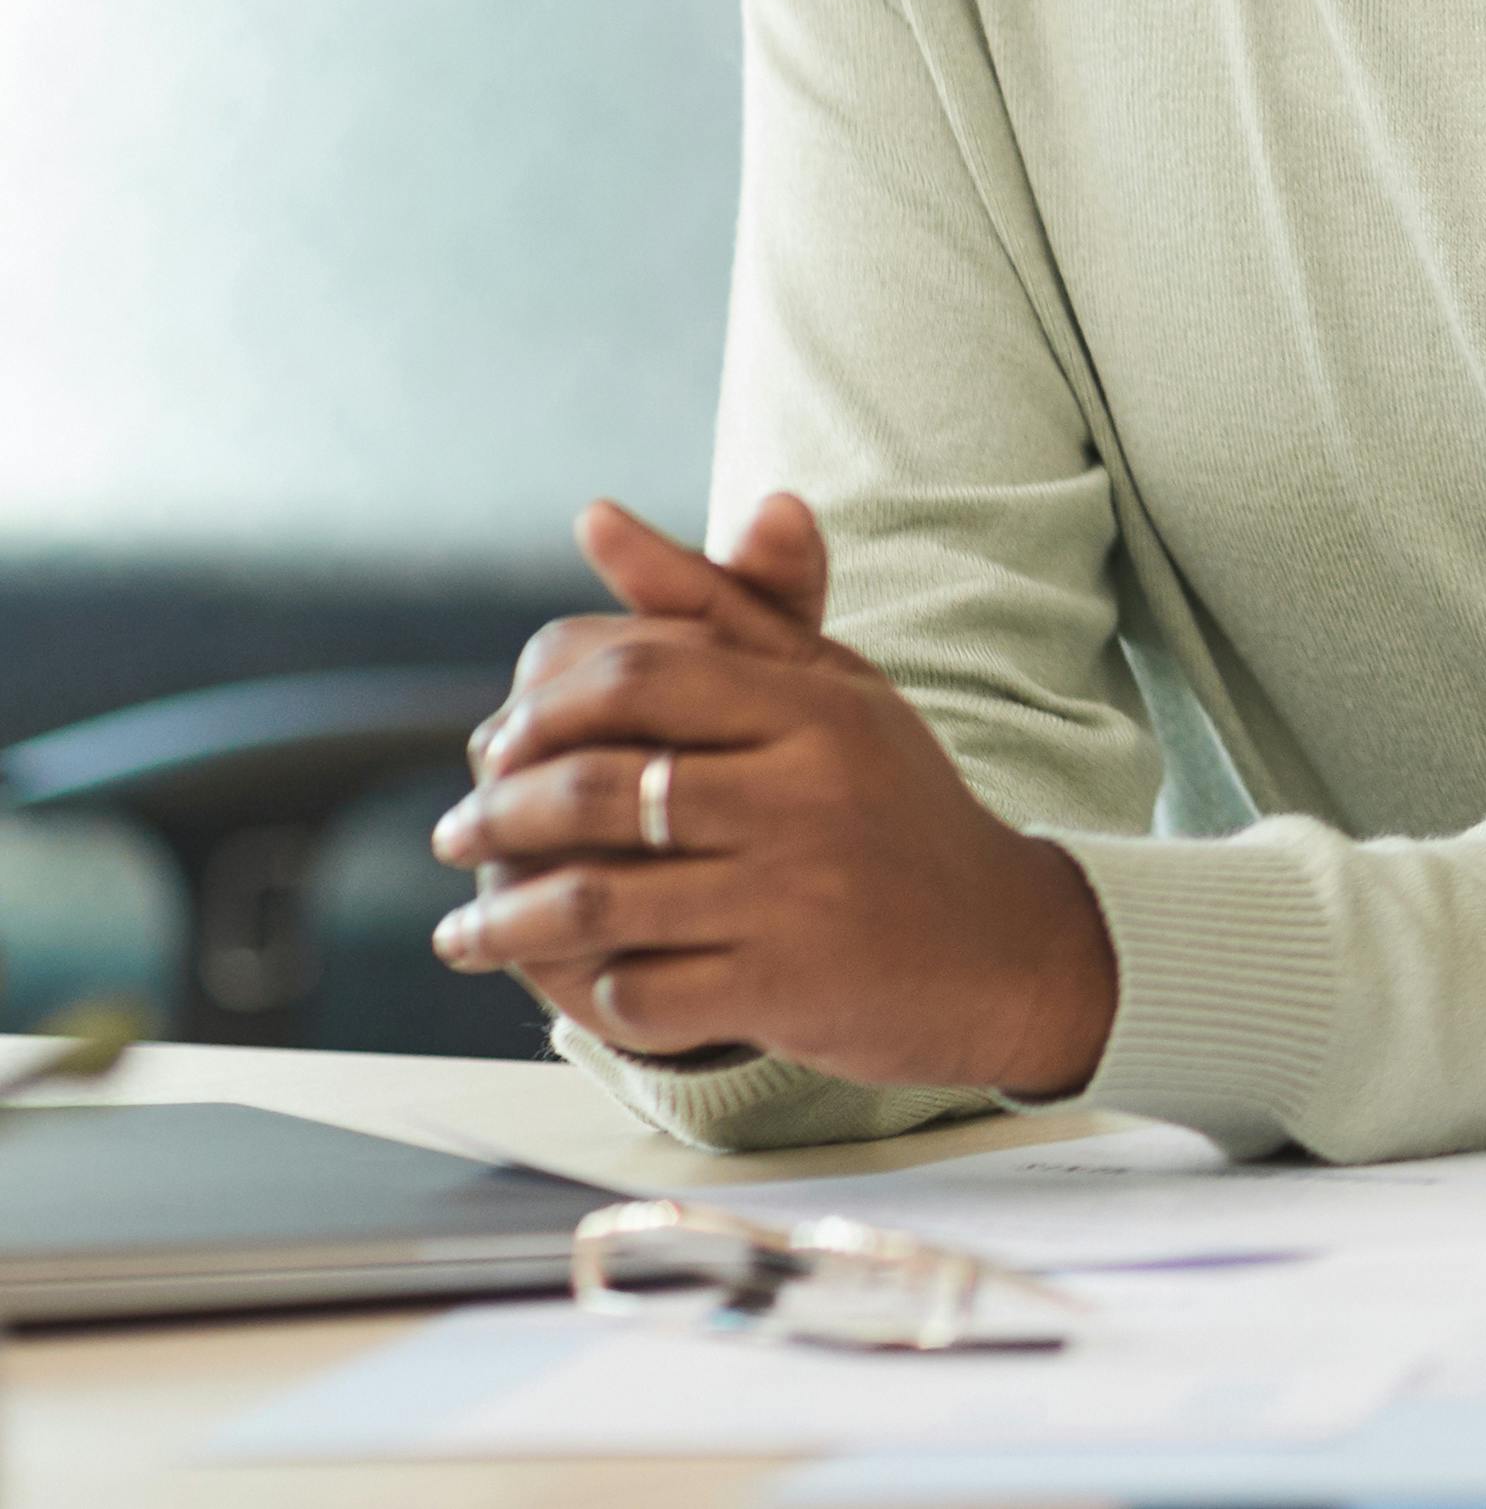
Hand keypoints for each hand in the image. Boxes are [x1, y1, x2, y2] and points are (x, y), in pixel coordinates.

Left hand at [431, 496, 1118, 1097]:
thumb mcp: (829, 690)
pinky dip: (587, 994)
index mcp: (817, 707)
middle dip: (497, 816)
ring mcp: (799, 894)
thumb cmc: (889, 804)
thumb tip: (594, 517)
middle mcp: (811, 792)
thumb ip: (716, 605)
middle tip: (456, 833)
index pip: (638, 674)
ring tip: (465, 931)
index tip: (497, 743)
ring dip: (503, 922)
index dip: (540, 708)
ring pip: (595, 900)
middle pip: (597, 787)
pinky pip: (638, 991)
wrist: (1003, 949)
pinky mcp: (787, 988)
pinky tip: (567, 986)